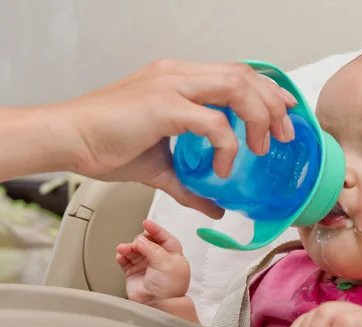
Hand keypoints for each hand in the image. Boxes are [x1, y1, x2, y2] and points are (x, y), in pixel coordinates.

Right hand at [56, 60, 297, 217]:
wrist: (68, 139)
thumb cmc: (106, 144)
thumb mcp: (162, 167)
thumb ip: (193, 185)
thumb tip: (216, 207)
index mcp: (180, 79)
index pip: (235, 73)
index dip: (266, 90)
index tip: (283, 112)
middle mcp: (179, 74)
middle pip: (244, 74)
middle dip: (272, 104)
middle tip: (282, 135)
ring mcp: (171, 85)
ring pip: (235, 87)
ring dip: (258, 117)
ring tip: (261, 148)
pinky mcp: (163, 105)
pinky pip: (212, 121)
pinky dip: (227, 146)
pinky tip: (223, 168)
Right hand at [116, 219, 189, 303]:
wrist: (158, 305)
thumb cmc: (169, 287)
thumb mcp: (166, 262)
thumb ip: (153, 249)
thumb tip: (141, 240)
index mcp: (173, 255)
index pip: (164, 237)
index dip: (156, 229)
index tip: (146, 223)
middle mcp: (159, 259)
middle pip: (147, 242)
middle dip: (140, 240)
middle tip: (137, 245)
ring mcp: (146, 265)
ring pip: (135, 249)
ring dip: (128, 247)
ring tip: (124, 250)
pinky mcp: (133, 272)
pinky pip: (126, 260)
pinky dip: (122, 256)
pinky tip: (121, 256)